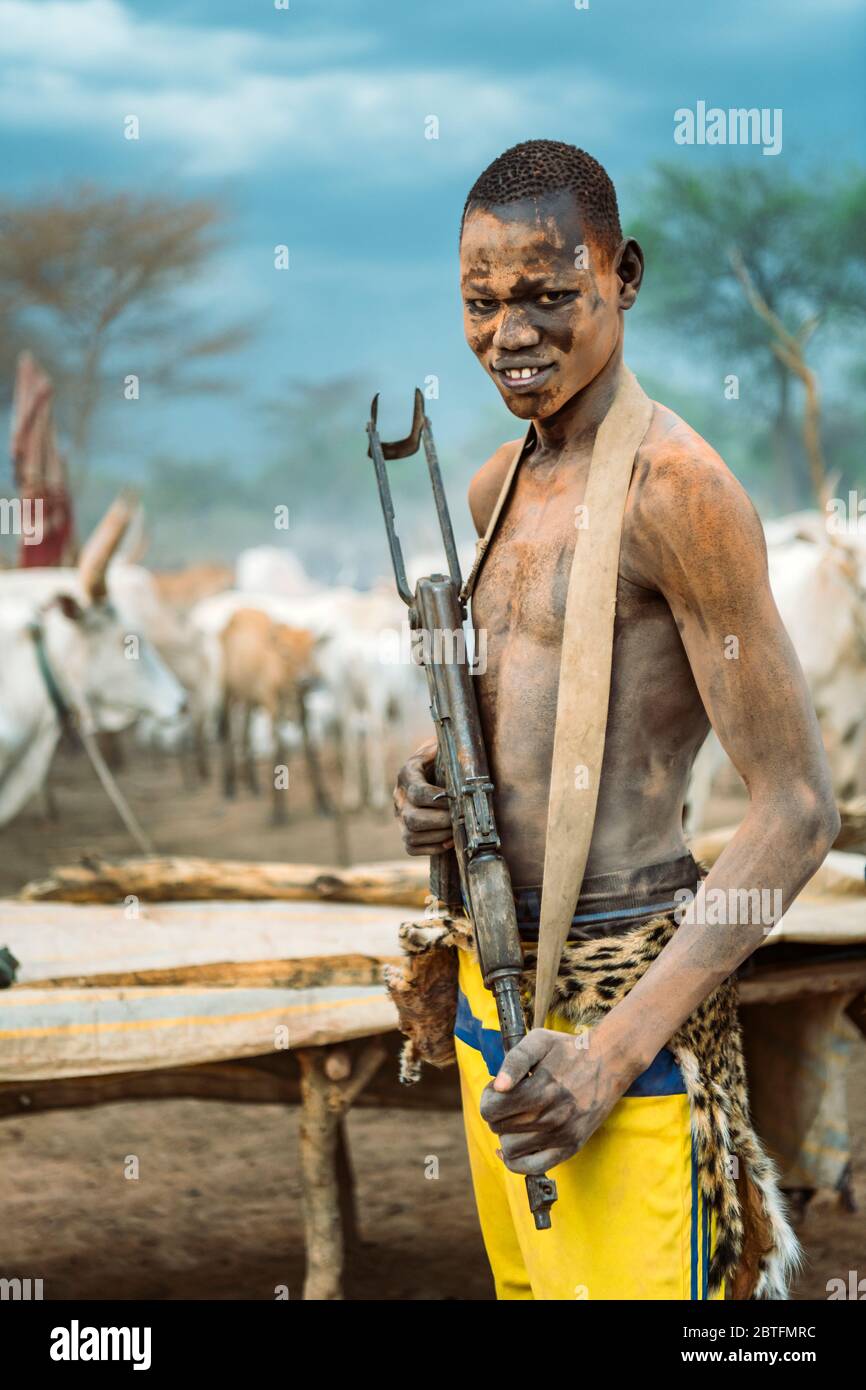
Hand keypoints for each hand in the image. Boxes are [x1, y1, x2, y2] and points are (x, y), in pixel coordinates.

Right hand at [393, 739, 452, 855]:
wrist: (434, 767)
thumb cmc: (444, 758)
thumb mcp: (444, 748)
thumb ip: (449, 749)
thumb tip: (459, 753)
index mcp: (408, 774)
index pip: (418, 793)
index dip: (438, 800)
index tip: (457, 799)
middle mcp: (399, 797)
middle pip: (413, 818)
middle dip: (441, 821)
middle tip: (461, 818)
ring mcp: (400, 816)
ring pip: (411, 835)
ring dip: (438, 836)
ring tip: (457, 830)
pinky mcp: (405, 831)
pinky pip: (411, 847)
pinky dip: (433, 847)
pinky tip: (449, 840)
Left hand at [479, 1026, 637, 1174]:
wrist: (609, 1062)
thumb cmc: (569, 1050)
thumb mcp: (539, 1041)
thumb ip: (514, 1060)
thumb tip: (499, 1086)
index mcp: (539, 1090)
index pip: (490, 1109)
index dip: (488, 1096)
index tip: (499, 1088)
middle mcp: (550, 1117)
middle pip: (498, 1128)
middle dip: (496, 1112)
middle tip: (510, 1099)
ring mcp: (561, 1135)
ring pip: (511, 1148)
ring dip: (507, 1133)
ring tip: (518, 1117)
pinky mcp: (571, 1147)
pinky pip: (533, 1167)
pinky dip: (517, 1162)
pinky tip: (515, 1146)